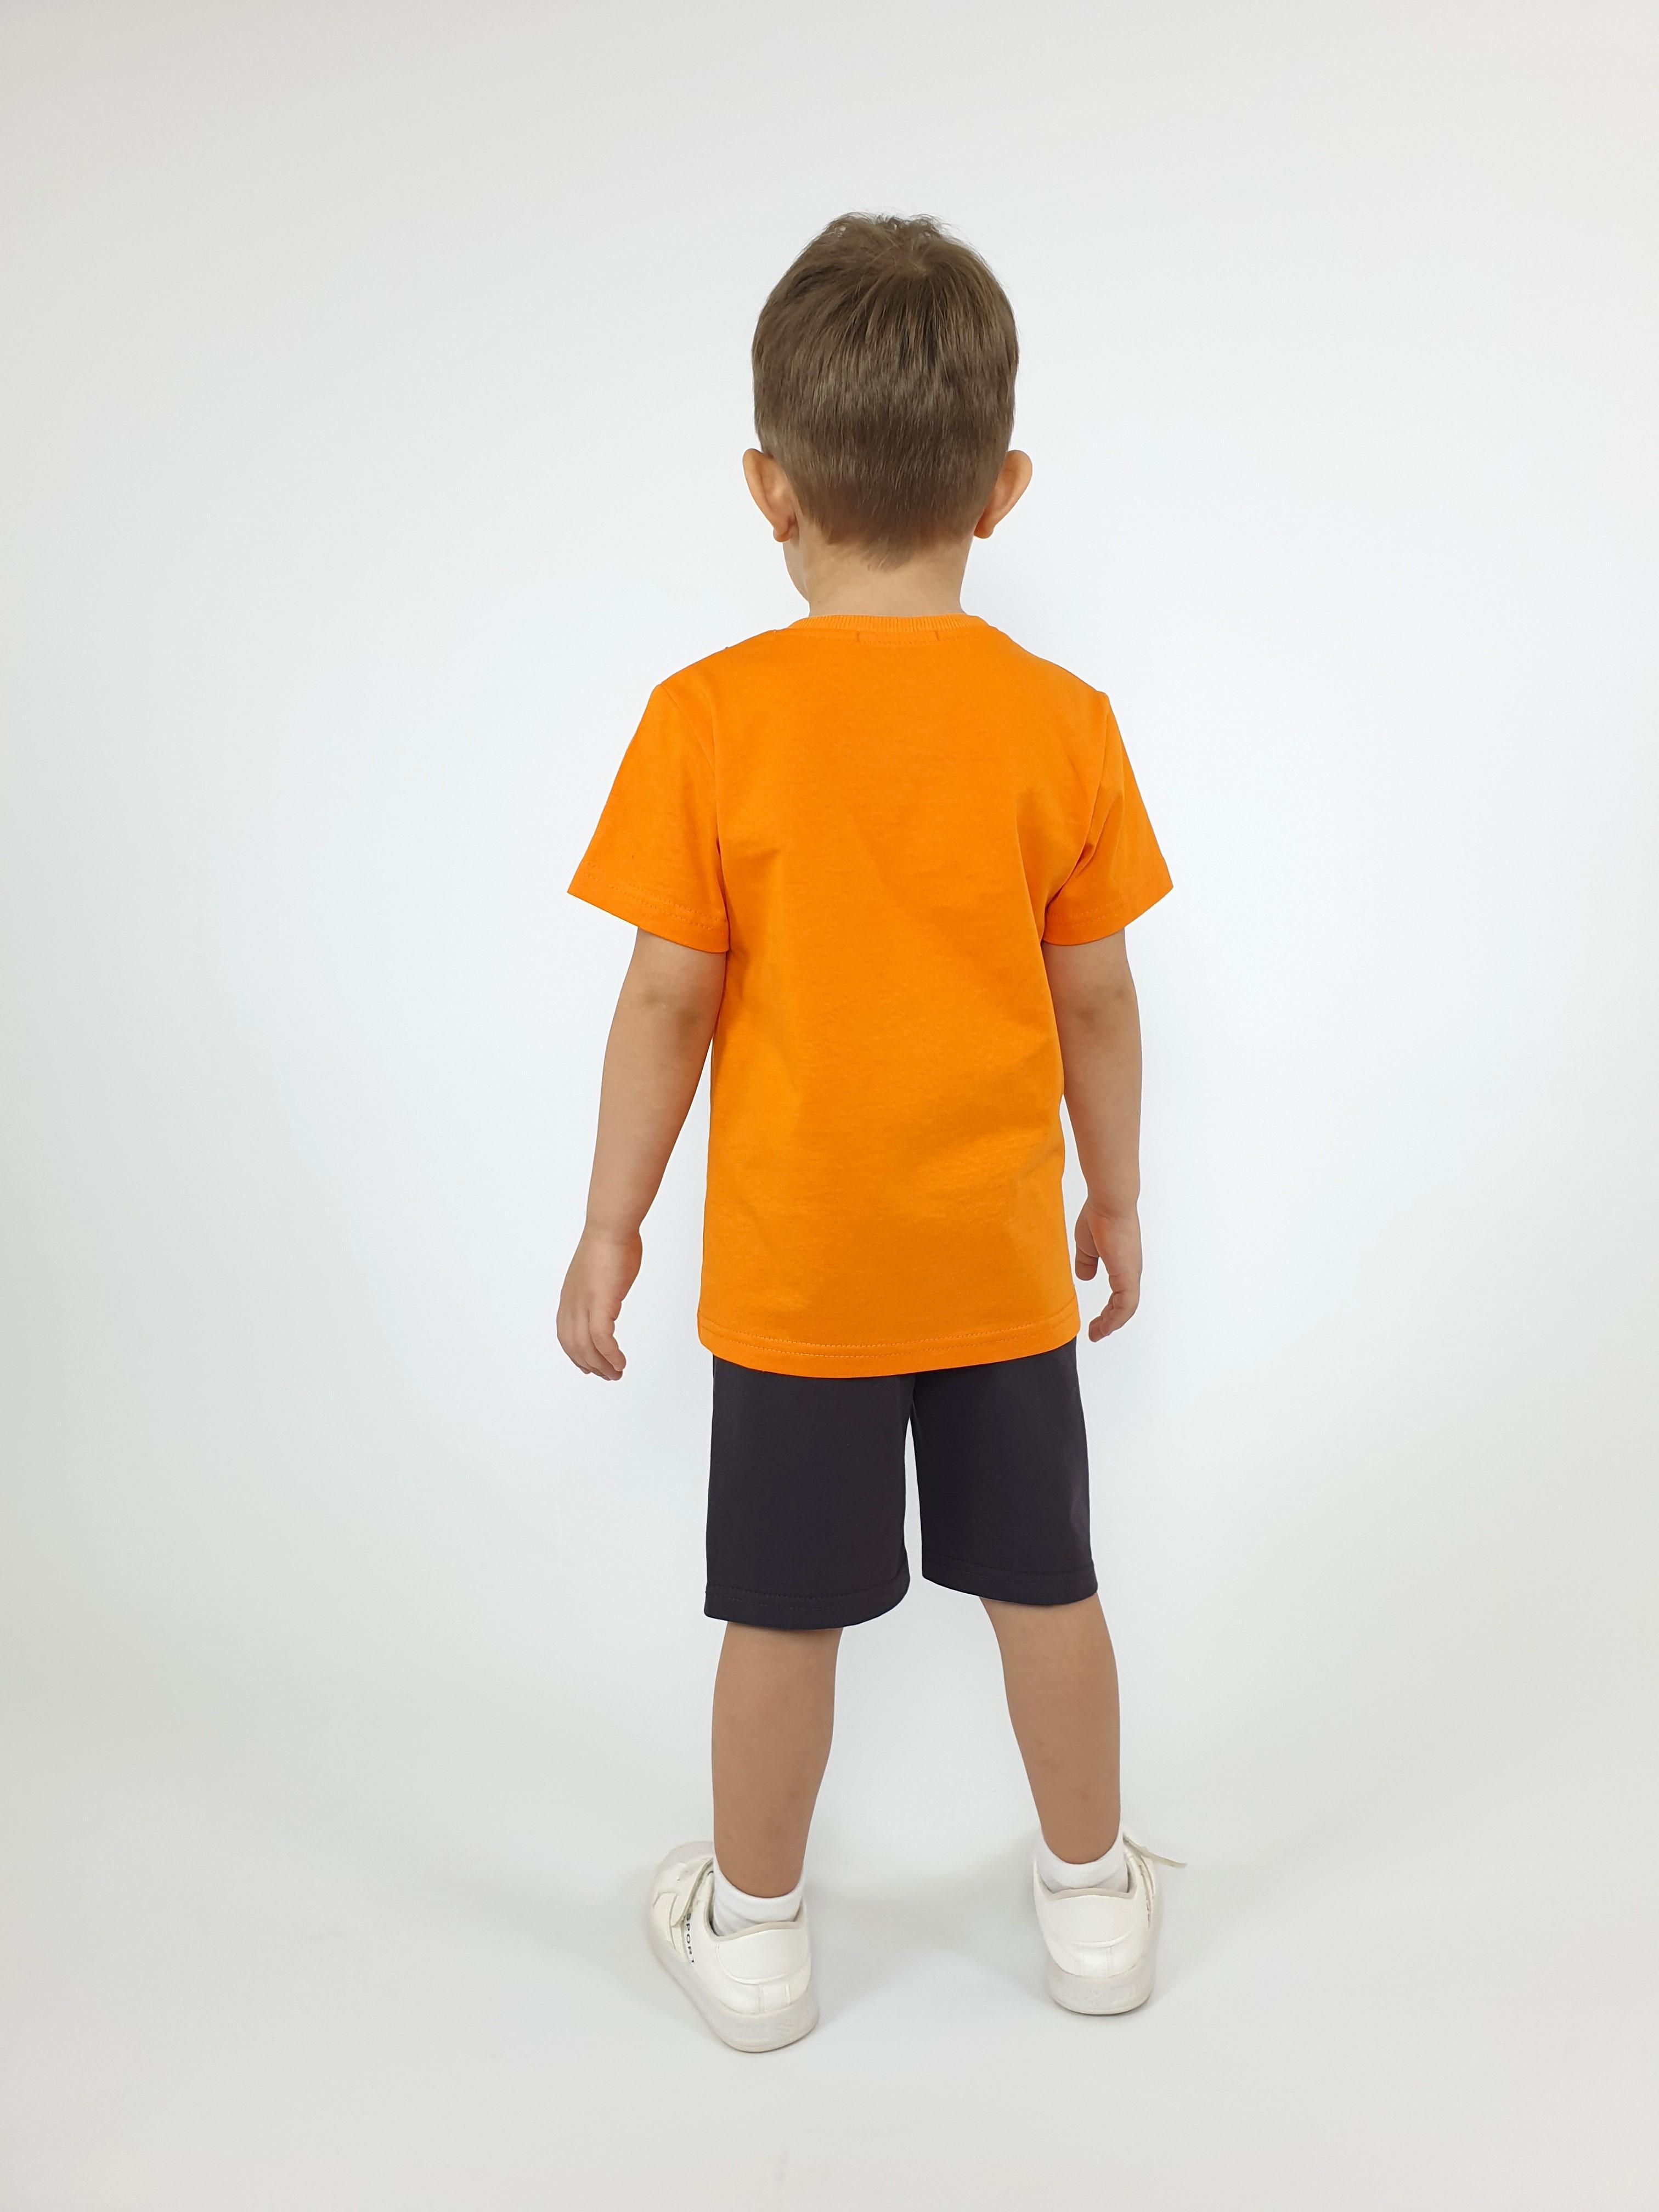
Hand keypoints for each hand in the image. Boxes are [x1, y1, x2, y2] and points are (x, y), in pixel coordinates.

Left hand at [556, 1226, 641, 1379]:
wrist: (610, 1229)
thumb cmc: (609, 1243)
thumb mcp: (598, 1272)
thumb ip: (598, 1287)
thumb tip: (607, 1292)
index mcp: (570, 1297)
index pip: (566, 1335)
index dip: (576, 1354)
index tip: (589, 1365)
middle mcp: (572, 1304)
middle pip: (575, 1346)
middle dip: (591, 1365)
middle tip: (608, 1375)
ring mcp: (584, 1305)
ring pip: (587, 1348)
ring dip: (602, 1365)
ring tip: (616, 1373)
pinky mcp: (600, 1304)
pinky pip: (602, 1340)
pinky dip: (610, 1355)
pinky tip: (620, 1361)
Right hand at [1074, 1202, 1141, 1340]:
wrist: (1108, 1203)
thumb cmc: (1099, 1217)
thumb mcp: (1087, 1245)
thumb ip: (1086, 1262)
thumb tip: (1085, 1277)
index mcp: (1122, 1264)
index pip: (1120, 1295)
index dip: (1108, 1311)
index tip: (1096, 1323)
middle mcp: (1130, 1270)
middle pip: (1124, 1306)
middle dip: (1110, 1322)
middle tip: (1096, 1333)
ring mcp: (1130, 1273)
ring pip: (1126, 1308)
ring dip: (1112, 1324)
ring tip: (1097, 1333)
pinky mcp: (1127, 1274)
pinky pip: (1125, 1305)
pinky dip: (1115, 1319)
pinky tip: (1104, 1327)